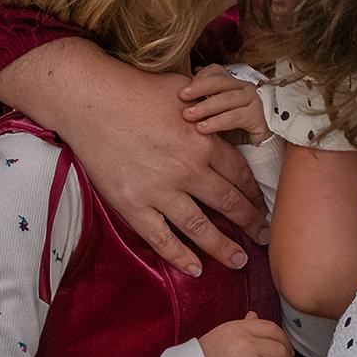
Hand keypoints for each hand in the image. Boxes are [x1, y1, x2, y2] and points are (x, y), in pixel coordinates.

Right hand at [0, 39, 267, 277]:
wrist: (91, 102)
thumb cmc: (137, 89)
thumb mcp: (184, 87)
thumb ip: (209, 102)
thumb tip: (226, 103)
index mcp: (204, 143)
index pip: (239, 175)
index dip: (254, 193)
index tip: (263, 205)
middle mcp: (188, 171)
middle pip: (229, 203)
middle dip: (251, 223)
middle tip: (265, 237)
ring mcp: (160, 192)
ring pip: (201, 228)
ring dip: (224, 247)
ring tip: (240, 260)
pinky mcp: (134, 206)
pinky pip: (162, 238)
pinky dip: (180, 256)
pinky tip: (196, 269)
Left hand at [180, 65, 266, 140]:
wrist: (256, 148)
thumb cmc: (231, 128)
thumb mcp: (215, 112)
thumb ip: (202, 100)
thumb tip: (181, 91)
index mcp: (233, 83)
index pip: (216, 71)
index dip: (199, 78)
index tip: (182, 91)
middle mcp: (244, 88)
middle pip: (220, 81)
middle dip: (199, 87)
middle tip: (182, 96)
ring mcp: (253, 101)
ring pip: (227, 98)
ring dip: (206, 106)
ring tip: (188, 115)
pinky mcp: (258, 117)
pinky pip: (235, 117)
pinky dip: (217, 122)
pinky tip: (203, 128)